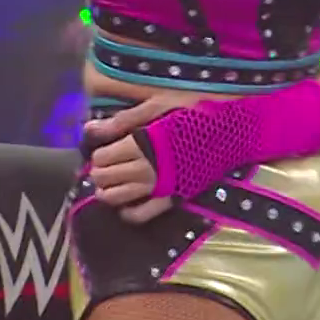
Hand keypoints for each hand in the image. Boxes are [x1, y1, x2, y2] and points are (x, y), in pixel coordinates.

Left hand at [83, 93, 201, 222]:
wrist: (231, 128)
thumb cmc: (194, 110)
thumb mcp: (158, 105)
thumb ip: (124, 120)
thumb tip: (89, 129)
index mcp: (142, 142)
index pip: (103, 157)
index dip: (98, 155)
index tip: (102, 151)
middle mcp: (147, 167)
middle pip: (106, 178)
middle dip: (99, 173)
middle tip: (102, 167)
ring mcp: (160, 185)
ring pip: (118, 197)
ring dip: (107, 192)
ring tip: (107, 185)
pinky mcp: (172, 197)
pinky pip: (143, 214)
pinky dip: (128, 213)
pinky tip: (124, 206)